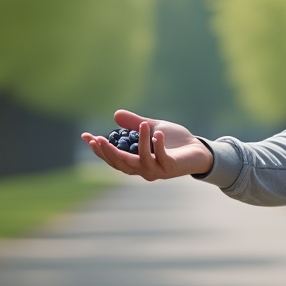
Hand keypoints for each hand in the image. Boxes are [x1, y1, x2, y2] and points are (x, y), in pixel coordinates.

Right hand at [80, 109, 212, 179]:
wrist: (199, 150)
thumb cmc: (175, 142)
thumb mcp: (152, 128)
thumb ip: (134, 124)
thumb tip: (115, 115)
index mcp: (136, 162)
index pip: (112, 158)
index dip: (99, 149)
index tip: (86, 137)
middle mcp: (143, 170)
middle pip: (120, 163)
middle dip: (108, 152)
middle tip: (98, 138)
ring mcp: (156, 170)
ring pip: (140, 160)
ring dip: (139, 142)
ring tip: (142, 125)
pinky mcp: (170, 168)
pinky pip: (161, 157)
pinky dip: (157, 145)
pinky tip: (156, 133)